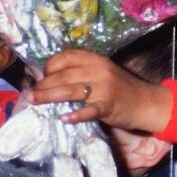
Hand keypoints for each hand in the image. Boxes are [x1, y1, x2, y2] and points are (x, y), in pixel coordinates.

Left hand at [32, 50, 173, 131]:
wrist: (147, 102)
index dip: (49, 67)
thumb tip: (47, 78)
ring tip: (34, 102)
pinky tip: (64, 118)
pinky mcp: (109, 106)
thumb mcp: (101, 72)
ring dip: (48, 96)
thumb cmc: (119, 88)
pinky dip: (76, 114)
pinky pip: (90, 110)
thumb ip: (80, 72)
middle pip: (63, 75)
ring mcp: (105, 88)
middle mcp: (99, 71)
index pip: (66, 57)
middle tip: (29, 94)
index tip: (41, 77)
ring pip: (70, 90)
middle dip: (43, 85)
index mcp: (95, 59)